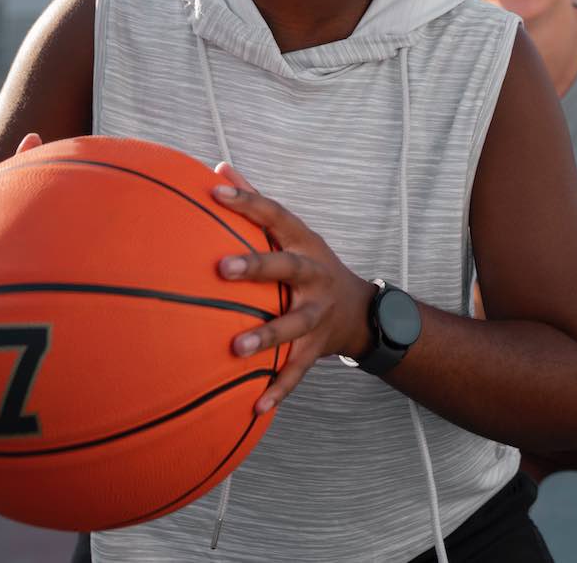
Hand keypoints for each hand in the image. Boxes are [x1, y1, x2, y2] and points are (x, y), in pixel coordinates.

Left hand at [211, 163, 374, 414]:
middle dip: (257, 267)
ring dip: (267, 336)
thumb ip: (256, 203)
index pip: (276, 216)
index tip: (215, 191)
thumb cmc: (309, 264)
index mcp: (304, 244)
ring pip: (294, 324)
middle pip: (288, 267)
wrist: (361, 311)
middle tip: (222, 268)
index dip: (248, 202)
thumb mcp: (293, 232)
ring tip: (236, 347)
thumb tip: (218, 168)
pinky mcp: (317, 348)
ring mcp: (318, 313)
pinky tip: (254, 407)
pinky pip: (296, 371)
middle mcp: (314, 276)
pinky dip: (278, 390)